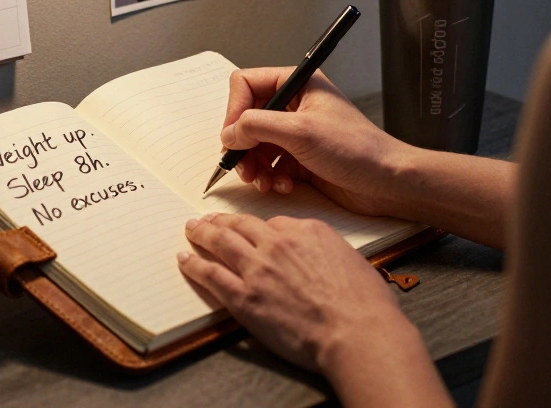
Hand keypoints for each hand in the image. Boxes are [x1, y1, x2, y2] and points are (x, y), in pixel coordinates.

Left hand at [179, 213, 413, 373]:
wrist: (357, 331)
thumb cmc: (365, 304)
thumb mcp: (351, 261)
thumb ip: (325, 254)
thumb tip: (317, 259)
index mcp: (308, 231)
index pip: (275, 223)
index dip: (258, 227)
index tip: (249, 228)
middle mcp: (279, 243)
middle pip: (241, 225)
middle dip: (222, 220)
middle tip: (209, 218)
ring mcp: (259, 269)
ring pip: (221, 242)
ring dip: (202, 233)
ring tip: (192, 228)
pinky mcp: (245, 297)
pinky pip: (211, 274)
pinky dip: (194, 264)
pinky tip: (185, 259)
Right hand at [221, 68, 417, 217]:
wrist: (386, 182)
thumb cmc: (357, 149)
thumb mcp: (301, 132)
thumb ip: (257, 126)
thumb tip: (228, 134)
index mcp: (298, 83)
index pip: (247, 84)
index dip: (235, 109)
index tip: (233, 136)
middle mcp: (295, 105)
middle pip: (247, 118)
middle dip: (243, 145)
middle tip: (244, 168)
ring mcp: (297, 132)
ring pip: (255, 145)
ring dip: (255, 166)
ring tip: (264, 182)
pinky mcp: (300, 158)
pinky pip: (270, 165)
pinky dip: (270, 177)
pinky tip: (283, 186)